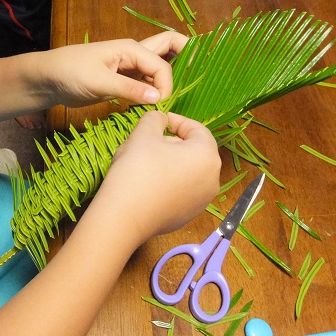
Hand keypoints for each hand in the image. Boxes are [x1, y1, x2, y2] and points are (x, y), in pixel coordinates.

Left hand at [39, 32, 187, 107]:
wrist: (48, 79)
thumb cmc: (70, 72)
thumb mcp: (99, 82)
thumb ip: (129, 90)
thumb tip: (159, 99)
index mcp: (131, 49)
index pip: (162, 66)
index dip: (167, 86)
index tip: (161, 106)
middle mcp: (134, 55)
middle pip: (169, 48)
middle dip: (187, 56)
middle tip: (199, 74)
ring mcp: (129, 68)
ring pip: (159, 67)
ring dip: (170, 78)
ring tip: (181, 95)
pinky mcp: (122, 82)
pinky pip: (146, 83)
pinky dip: (155, 91)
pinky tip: (158, 104)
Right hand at [92, 110, 220, 248]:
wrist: (124, 217)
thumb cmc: (137, 169)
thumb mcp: (143, 133)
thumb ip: (155, 119)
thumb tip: (161, 120)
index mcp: (207, 156)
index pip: (197, 129)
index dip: (177, 120)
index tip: (158, 120)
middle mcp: (212, 179)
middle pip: (195, 151)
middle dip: (173, 142)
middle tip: (149, 141)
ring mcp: (202, 201)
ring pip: (189, 172)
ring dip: (171, 162)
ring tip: (146, 162)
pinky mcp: (188, 216)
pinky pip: (182, 191)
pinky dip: (170, 182)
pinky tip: (148, 183)